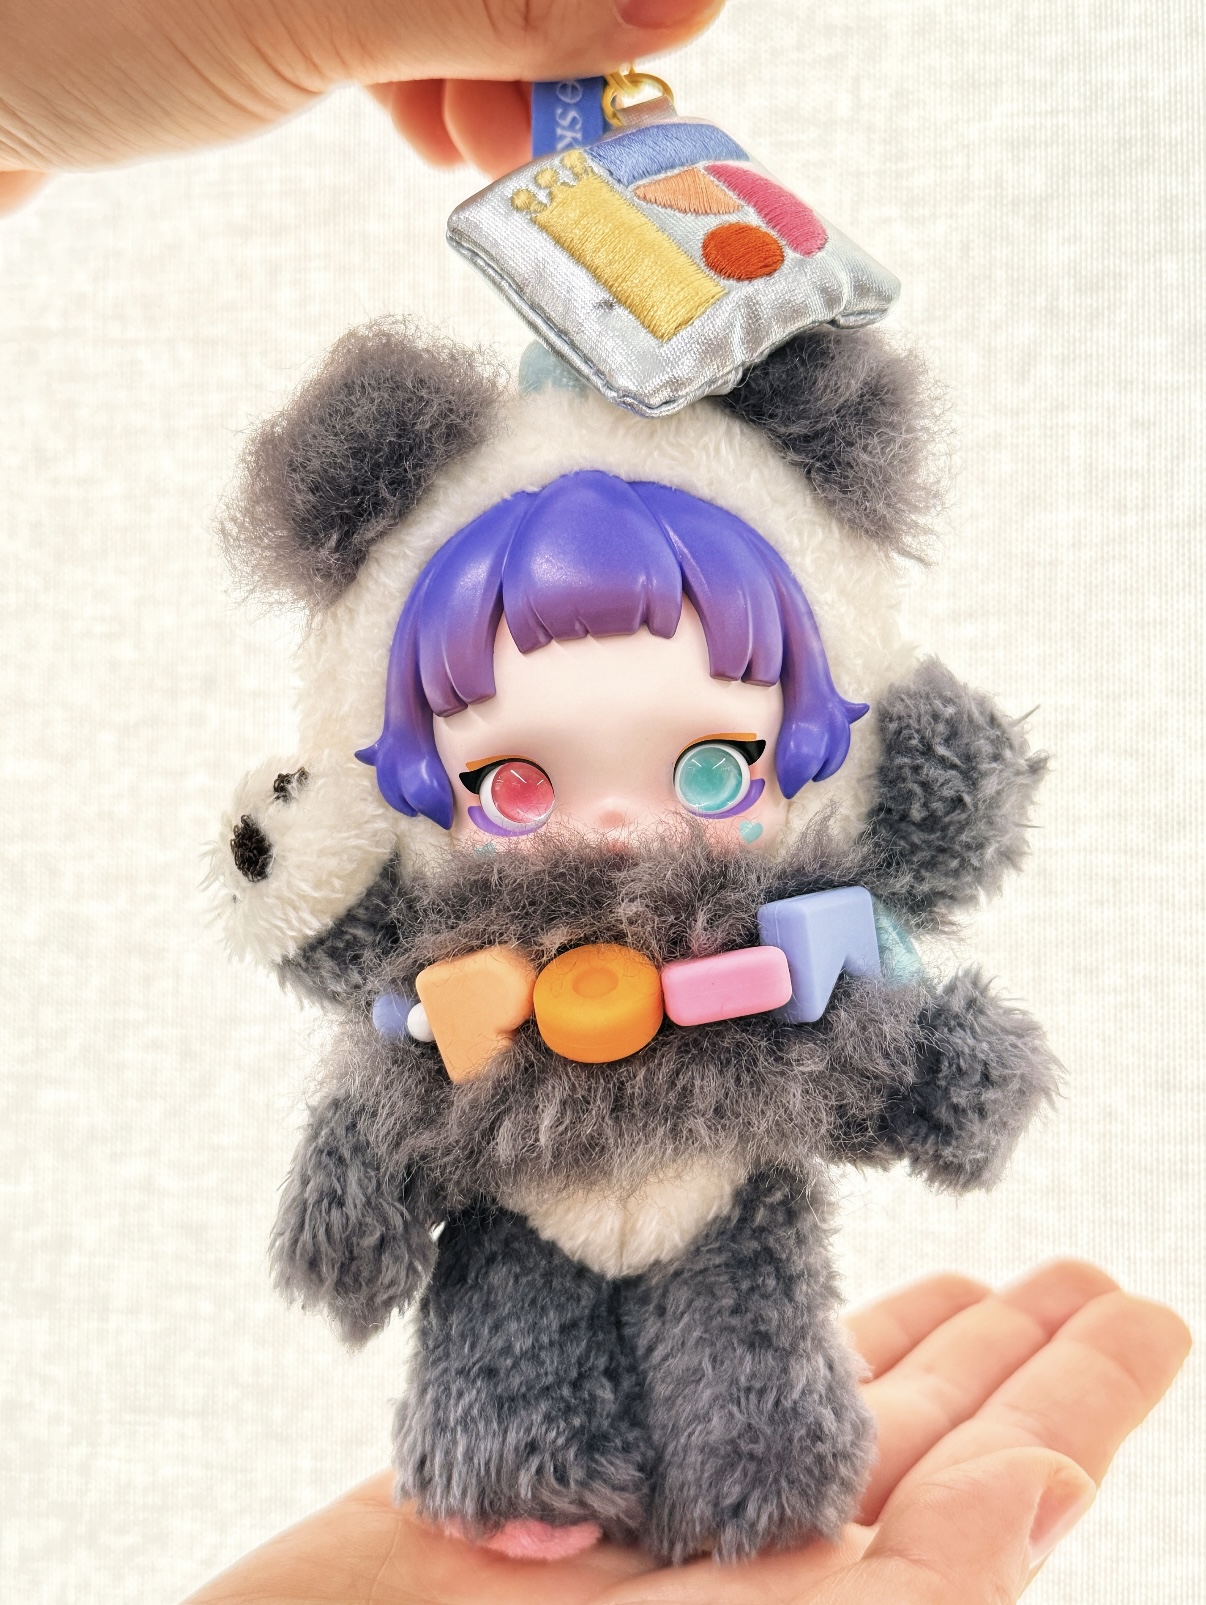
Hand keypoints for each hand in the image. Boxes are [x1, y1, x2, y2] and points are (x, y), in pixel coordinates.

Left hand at [0, 0, 722, 213]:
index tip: (651, 45)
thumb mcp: (313, 11)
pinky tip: (433, 131)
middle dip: (551, 30)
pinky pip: (403, 13)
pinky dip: (435, 77)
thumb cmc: (74, 17)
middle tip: (565, 129)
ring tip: (484, 151)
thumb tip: (671, 5)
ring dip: (500, 70)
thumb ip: (497, 3)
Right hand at [183, 1259, 1188, 1603]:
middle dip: (1010, 1357)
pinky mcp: (562, 1452)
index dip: (1076, 1405)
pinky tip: (790, 1277)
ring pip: (816, 1398)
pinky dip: (748, 1316)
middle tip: (1091, 1274)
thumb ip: (909, 1593)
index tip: (1146, 1314)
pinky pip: (681, 1365)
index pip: (988, 1491)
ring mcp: (661, 1509)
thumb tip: (1050, 1492)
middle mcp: (753, 1563)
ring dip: (908, 1334)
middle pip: (921, 1436)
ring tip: (990, 1277)